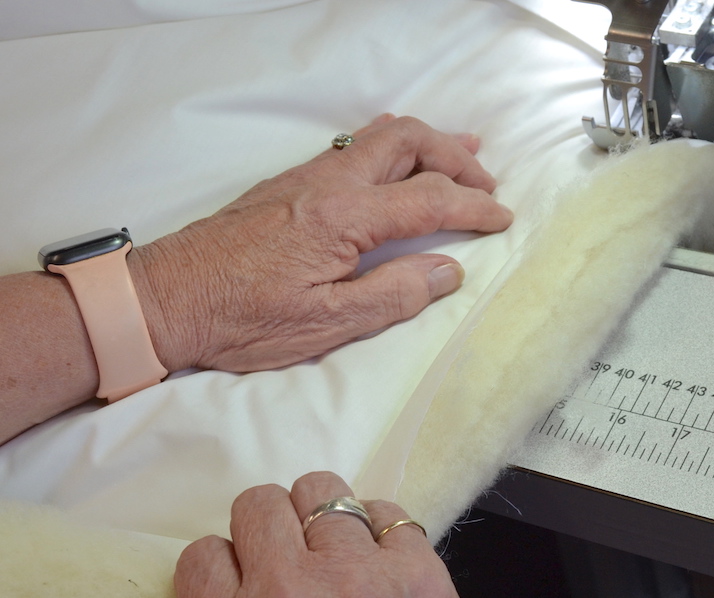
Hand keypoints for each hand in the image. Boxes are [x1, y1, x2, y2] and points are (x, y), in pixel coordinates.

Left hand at [129, 114, 512, 371]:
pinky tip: (398, 161)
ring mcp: (306, 177)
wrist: (164, 299)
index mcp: (344, 217)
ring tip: (463, 152)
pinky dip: (392, 146)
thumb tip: (447, 271)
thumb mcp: (324, 325)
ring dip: (427, 143)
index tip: (503, 219)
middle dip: (456, 158)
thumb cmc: (239, 319)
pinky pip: (354, 146)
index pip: (430, 200)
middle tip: (487, 184)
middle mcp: (328, 183)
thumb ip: (393, 295)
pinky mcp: (288, 185)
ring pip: (380, 136)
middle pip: (409, 143)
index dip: (474, 208)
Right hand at [175, 471, 456, 596]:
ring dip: (323, 513)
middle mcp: (288, 587)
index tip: (238, 576)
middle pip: (259, 505)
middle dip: (271, 525)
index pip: (202, 557)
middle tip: (290, 555)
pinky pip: (387, 510)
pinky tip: (382, 554)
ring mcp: (356, 573)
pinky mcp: (416, 571)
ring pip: (320, 490)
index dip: (224, 565)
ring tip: (334, 544)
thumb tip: (218, 571)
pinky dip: (384, 528)